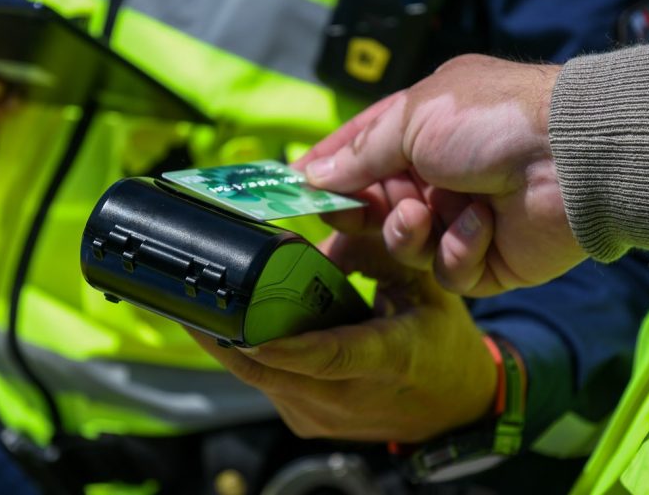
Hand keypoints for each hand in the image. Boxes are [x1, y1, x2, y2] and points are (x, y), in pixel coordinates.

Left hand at [188, 232, 496, 442]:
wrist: (453, 408)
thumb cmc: (442, 343)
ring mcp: (327, 418)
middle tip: (195, 299)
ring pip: (263, 383)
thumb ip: (378, 248)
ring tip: (206, 309)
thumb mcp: (426, 286)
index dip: (281, 344)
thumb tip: (324, 224)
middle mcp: (351, 397)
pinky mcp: (311, 423)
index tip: (239, 327)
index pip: (329, 356)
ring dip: (231, 348)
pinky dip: (251, 360)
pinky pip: (269, 388)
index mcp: (388, 358)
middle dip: (227, 338)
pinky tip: (237, 332)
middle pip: (274, 372)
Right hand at [296, 54, 586, 296]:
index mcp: (418, 135)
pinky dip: (461, 250)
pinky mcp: (486, 260)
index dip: (325, 178)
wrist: (573, 159)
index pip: (356, 159)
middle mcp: (437, 178)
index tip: (292, 196)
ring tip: (427, 214)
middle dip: (365, 214)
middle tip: (355, 215)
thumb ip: (358, 153)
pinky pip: (450, 271)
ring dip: (412, 232)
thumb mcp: (413, 118)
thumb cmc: (491, 122)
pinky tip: (482, 226)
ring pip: (408, 247)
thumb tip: (309, 175)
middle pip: (376, 211)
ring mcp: (460, 220)